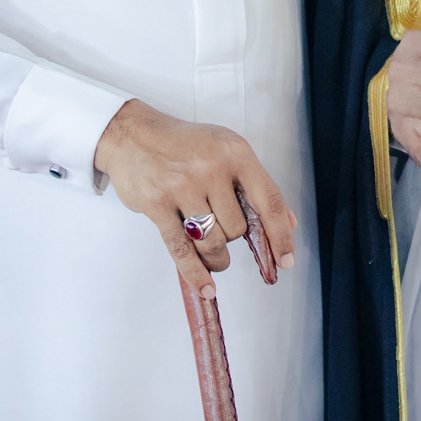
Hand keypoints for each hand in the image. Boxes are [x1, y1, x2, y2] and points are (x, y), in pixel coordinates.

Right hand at [93, 101, 296, 299]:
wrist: (134, 134)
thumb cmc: (184, 144)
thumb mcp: (226, 150)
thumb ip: (257, 185)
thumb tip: (286, 222)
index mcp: (235, 153)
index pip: (269, 201)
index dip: (280, 236)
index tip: (285, 260)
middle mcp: (211, 167)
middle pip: (238, 228)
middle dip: (234, 238)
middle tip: (223, 231)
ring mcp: (182, 185)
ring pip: (213, 242)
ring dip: (218, 259)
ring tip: (216, 257)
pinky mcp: (157, 204)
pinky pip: (182, 249)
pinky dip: (196, 273)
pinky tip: (206, 286)